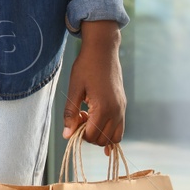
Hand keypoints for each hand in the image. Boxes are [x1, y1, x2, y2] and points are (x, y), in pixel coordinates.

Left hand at [63, 20, 124, 146]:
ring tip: (89, 117)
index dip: (79, 133)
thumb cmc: (86, 66)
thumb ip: (70, 113)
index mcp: (103, 108)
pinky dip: (108, 129)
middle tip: (80, 116)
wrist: (103, 50)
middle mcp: (116, 111)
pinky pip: (119, 127)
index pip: (91, 136)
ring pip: (114, 137)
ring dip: (100, 134)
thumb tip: (67, 135)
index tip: (73, 118)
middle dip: (89, 134)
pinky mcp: (123, 105)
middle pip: (103, 140)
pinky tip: (96, 118)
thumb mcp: (74, 89)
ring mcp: (122, 109)